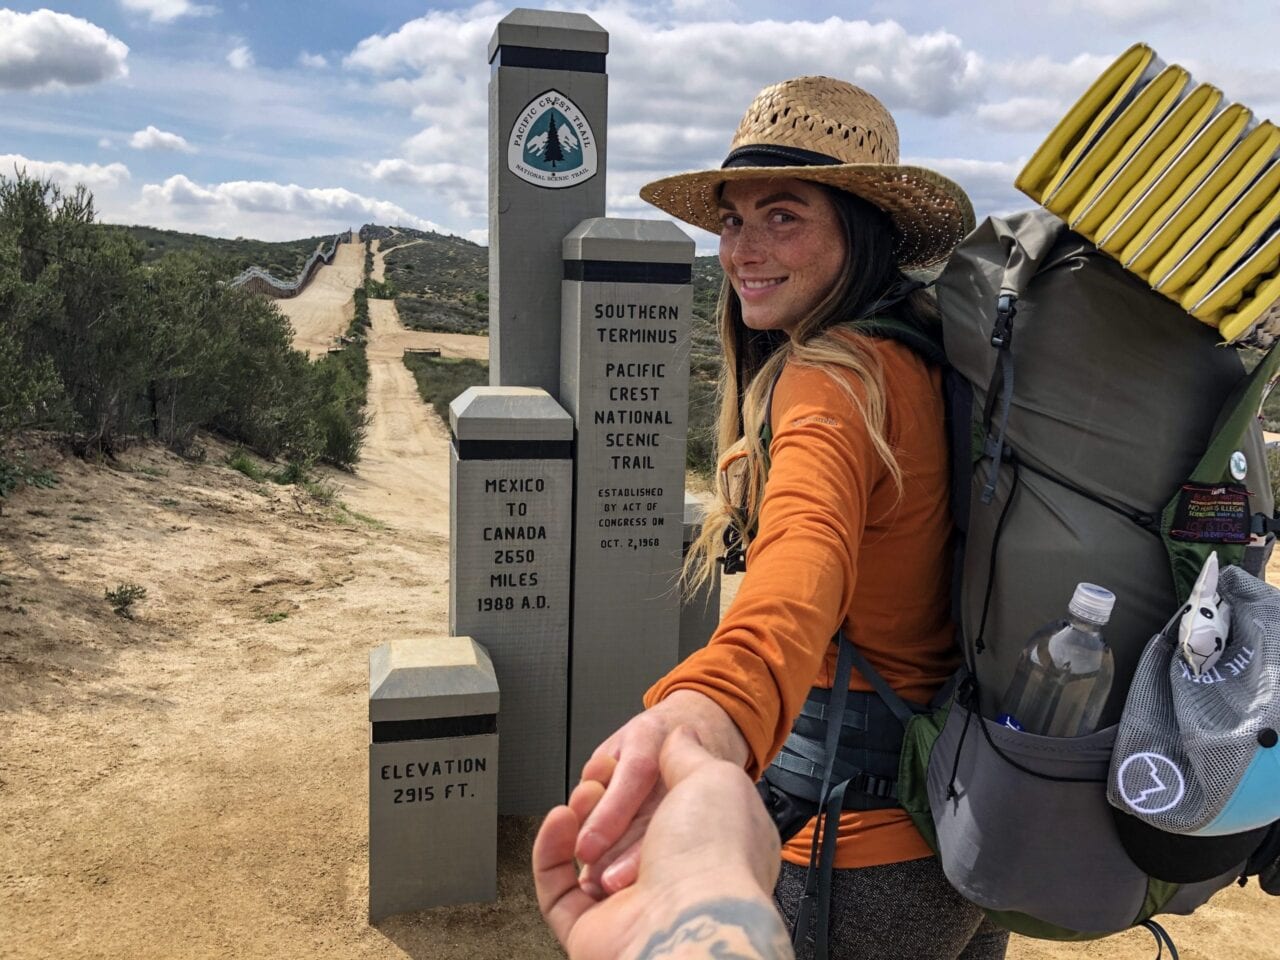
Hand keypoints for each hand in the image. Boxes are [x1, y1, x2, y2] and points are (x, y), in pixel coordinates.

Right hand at [534, 726, 788, 959]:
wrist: (690, 920)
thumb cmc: (712, 854)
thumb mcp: (714, 777)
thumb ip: (688, 755)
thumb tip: (681, 736)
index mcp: (704, 847)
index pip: (665, 809)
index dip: (641, 782)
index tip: (624, 761)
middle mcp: (668, 879)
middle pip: (621, 830)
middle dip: (603, 799)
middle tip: (598, 782)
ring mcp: (629, 905)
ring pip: (586, 858)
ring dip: (577, 820)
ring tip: (581, 798)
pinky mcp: (590, 927)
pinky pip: (556, 888)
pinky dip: (550, 851)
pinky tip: (560, 820)